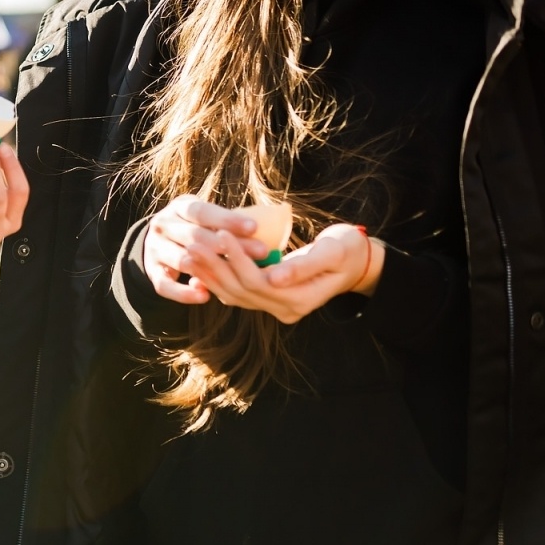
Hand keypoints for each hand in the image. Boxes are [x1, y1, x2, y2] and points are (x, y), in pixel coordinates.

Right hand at [143, 195, 264, 305]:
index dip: (227, 220)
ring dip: (207, 268)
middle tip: (261, 253)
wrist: (159, 240)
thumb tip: (268, 228)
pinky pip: (165, 285)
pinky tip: (204, 296)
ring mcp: (155, 249)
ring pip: (181, 259)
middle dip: (228, 245)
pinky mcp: (152, 272)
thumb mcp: (207, 217)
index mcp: (179, 208)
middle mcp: (162, 225)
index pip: (203, 212)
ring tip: (233, 275)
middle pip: (195, 236)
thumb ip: (226, 224)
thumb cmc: (196, 227)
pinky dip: (183, 293)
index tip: (253, 228)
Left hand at [158, 207, 380, 323]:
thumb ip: (303, 266)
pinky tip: (199, 265)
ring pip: (234, 295)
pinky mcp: (268, 300)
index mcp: (301, 300)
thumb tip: (274, 276)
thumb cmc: (347, 250)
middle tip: (192, 241)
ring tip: (189, 251)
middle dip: (215, 266)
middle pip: (241, 290)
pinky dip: (217, 280)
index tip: (219, 234)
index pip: (258, 282)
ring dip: (210, 274)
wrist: (355, 263)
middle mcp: (286, 310)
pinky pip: (237, 293)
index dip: (237, 259)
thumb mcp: (332, 252)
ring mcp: (276, 309)